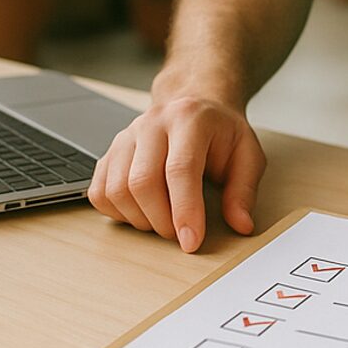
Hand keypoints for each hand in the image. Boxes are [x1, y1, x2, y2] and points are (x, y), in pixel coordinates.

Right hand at [89, 88, 266, 253]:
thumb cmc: (220, 133)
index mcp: (189, 119)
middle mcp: (152, 124)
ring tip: (163, 221)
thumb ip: (244, 190)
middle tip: (181, 234)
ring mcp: (126, 137)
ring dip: (140, 219)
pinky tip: (142, 212)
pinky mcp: (110, 152)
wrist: (195, 106)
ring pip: (116, 190)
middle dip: (161, 221)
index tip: (191, 242)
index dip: (184, 211)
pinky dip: (117, 213)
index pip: (180, 169)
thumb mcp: (248, 155)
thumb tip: (241, 225)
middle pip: (142, 182)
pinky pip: (99, 192)